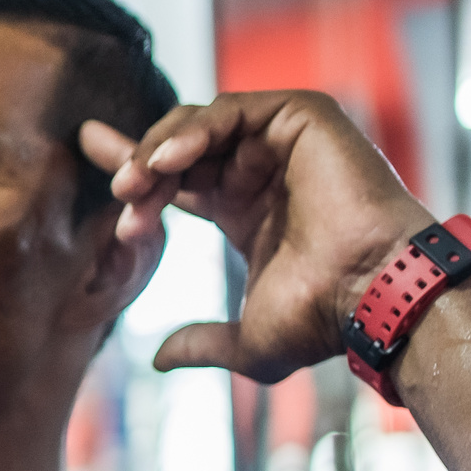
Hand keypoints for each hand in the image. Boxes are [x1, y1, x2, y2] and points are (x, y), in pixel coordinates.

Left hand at [82, 91, 434, 382]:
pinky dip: (192, 131)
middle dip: (138, 167)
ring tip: (134, 186)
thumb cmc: (322, 320)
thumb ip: (202, 345)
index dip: (136, 177)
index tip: (98, 175)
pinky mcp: (302, 117)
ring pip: (197, 126)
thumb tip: (157, 359)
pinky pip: (230, 110)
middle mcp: (260, 173)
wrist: (372, 295)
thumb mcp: (247, 341)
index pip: (176, 182)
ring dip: (158, 152)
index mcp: (243, 211)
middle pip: (179, 149)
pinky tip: (167, 163)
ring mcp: (281, 143)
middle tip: (117, 196)